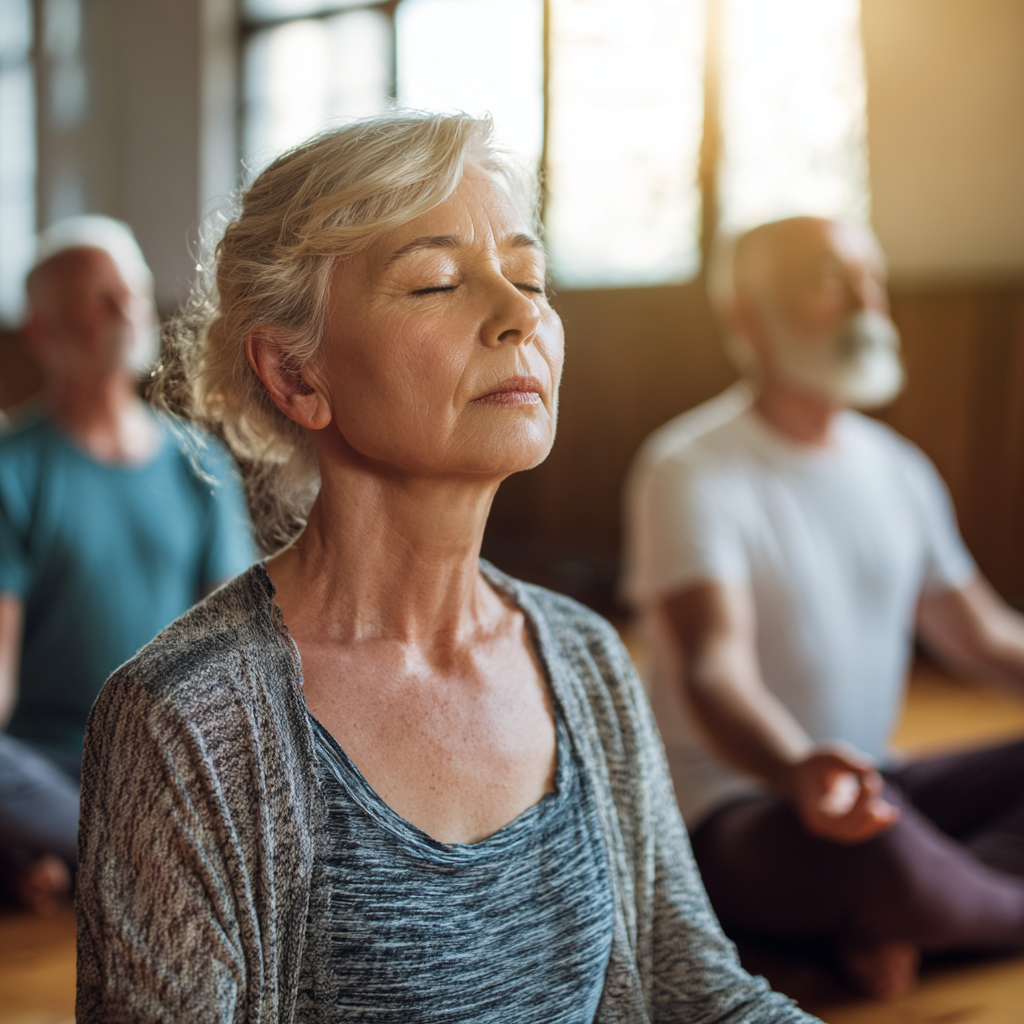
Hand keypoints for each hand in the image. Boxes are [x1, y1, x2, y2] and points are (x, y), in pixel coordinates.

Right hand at [781, 745, 899, 843]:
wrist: (801, 775)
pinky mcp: (845, 827)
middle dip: (867, 816)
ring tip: (892, 811)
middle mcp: (823, 827)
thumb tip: (871, 769)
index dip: (858, 805)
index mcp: (813, 813)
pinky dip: (876, 823)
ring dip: (876, 824)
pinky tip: (890, 813)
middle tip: (884, 801)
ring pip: (857, 833)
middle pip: (849, 830)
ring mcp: (834, 830)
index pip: (838, 819)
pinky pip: (862, 829)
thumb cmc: (815, 764)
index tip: (870, 781)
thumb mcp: (828, 755)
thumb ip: (848, 761)